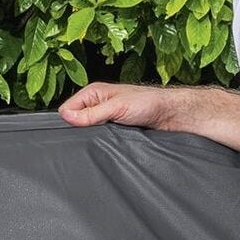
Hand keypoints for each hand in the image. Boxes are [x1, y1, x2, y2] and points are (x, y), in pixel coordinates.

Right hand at [57, 82, 239, 150]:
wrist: (172, 116)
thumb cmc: (150, 103)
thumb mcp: (117, 107)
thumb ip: (91, 114)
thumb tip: (67, 117)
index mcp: (94, 93)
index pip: (67, 109)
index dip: (68, 121)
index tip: (73, 131)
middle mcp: (98, 105)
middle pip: (75, 122)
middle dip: (79, 131)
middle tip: (89, 139)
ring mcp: (106, 119)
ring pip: (88, 133)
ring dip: (94, 138)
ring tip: (102, 141)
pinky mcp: (114, 131)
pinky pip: (101, 140)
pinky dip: (103, 143)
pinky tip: (108, 145)